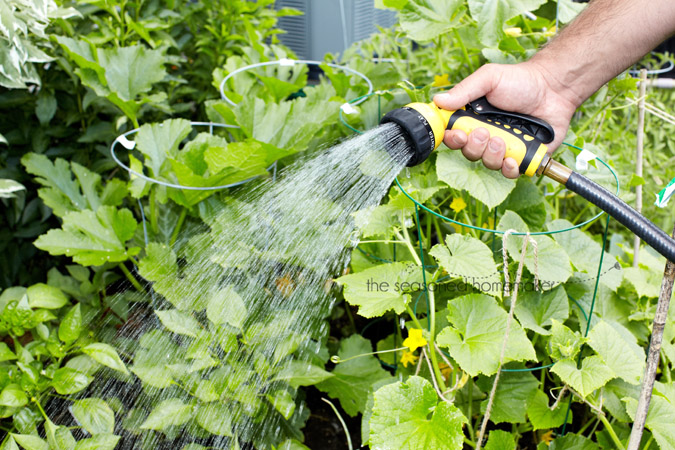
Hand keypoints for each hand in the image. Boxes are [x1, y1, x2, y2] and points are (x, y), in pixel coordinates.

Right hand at [433, 61, 579, 177]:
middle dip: (473, 146)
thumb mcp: (489, 78)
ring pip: (487, 164)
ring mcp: (504, 148)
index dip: (451, 139)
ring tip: (502, 140)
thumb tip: (438, 100)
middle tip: (484, 132)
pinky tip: (512, 159)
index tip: (456, 134)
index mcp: (473, 119)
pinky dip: (509, 169)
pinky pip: (509, 173)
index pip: (453, 135)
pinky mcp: (522, 158)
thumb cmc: (521, 81)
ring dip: (492, 155)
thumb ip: (464, 90)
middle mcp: (486, 136)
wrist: (554, 89)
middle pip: (468, 153)